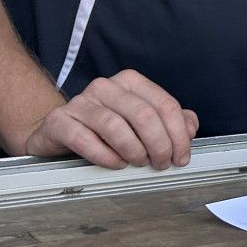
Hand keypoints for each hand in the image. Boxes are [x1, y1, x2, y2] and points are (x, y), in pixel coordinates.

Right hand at [21, 70, 198, 168]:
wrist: (57, 134)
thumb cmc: (104, 131)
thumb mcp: (140, 124)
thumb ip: (169, 122)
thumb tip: (190, 127)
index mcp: (130, 82)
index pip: (164, 104)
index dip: (178, 134)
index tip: (181, 158)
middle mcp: (106, 87)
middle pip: (143, 114)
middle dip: (159, 144)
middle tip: (161, 165)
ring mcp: (80, 102)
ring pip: (115, 125)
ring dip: (133, 150)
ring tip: (138, 164)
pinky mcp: (59, 121)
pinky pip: (85, 139)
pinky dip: (105, 156)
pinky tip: (115, 164)